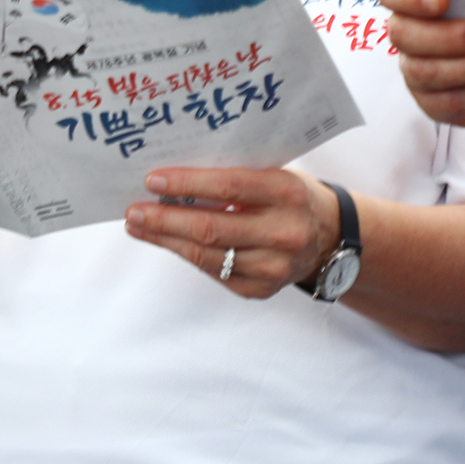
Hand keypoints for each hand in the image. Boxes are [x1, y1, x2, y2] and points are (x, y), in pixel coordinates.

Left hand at [125, 165, 340, 296]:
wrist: (330, 238)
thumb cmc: (290, 196)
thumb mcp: (274, 173)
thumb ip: (234, 173)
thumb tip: (174, 175)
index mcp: (286, 193)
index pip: (229, 186)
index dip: (187, 184)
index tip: (152, 180)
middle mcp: (283, 233)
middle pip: (211, 227)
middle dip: (165, 219)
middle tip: (133, 210)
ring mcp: (274, 268)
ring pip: (207, 255)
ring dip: (165, 239)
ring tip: (138, 225)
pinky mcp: (261, 290)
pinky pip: (213, 272)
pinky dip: (185, 254)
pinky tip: (165, 241)